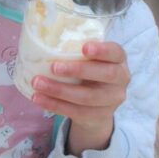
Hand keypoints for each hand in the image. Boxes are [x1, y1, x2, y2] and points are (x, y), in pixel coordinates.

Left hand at [31, 41, 129, 155]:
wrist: (98, 104)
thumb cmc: (89, 71)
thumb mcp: (89, 59)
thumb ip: (76, 50)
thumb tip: (43, 41)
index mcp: (118, 60)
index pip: (116, 52)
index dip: (102, 50)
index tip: (84, 48)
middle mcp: (121, 79)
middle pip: (105, 74)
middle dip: (78, 70)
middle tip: (53, 67)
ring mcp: (112, 99)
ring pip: (87, 96)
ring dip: (59, 90)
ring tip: (37, 83)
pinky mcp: (99, 115)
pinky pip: (76, 112)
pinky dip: (54, 105)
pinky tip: (38, 98)